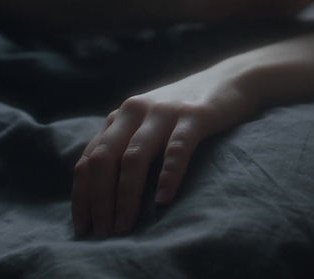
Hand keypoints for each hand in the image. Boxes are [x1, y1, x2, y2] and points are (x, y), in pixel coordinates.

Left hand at [71, 60, 259, 238]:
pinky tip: (163, 201)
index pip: (88, 159)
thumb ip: (126, 146)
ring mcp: (164, 112)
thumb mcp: (148, 125)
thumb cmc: (186, 112)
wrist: (231, 79)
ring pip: (134, 157)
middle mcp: (134, 111)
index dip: (82, 196)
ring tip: (125, 226)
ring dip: (125, 196)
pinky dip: (167, 176)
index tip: (83, 228)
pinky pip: (176, 149)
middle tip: (103, 235)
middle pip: (104, 160)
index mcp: (120, 117)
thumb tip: (101, 194)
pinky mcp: (194, 116)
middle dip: (99, 200)